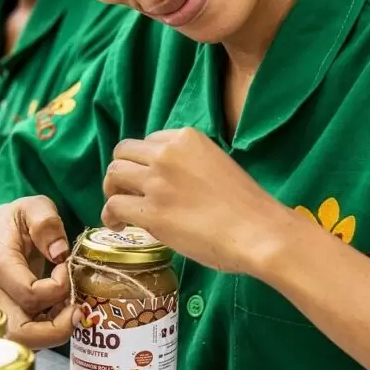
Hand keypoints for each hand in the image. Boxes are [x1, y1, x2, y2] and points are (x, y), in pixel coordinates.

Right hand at [0, 196, 77, 348]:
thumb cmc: (15, 219)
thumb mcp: (31, 206)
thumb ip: (45, 222)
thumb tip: (60, 252)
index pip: (29, 294)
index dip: (58, 287)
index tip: (66, 266)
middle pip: (19, 334)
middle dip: (55, 331)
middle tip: (78, 311)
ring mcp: (1, 308)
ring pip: (24, 341)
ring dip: (55, 332)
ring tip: (74, 310)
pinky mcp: (10, 316)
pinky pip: (30, 336)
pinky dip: (51, 330)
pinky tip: (64, 310)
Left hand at [102, 127, 293, 276]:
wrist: (259, 232)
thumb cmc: (247, 205)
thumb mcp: (216, 164)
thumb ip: (188, 165)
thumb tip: (166, 183)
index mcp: (186, 138)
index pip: (148, 142)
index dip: (144, 161)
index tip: (149, 178)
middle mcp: (166, 153)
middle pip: (123, 153)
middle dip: (121, 172)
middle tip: (127, 191)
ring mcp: (156, 181)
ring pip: (113, 174)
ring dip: (112, 190)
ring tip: (120, 207)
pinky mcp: (150, 211)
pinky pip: (113, 205)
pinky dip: (110, 215)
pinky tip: (119, 224)